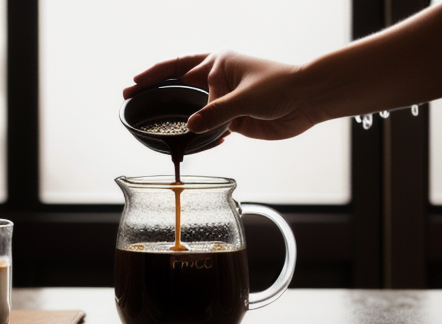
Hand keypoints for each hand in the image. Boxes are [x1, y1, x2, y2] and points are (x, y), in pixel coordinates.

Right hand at [123, 50, 318, 139]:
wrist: (308, 100)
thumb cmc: (280, 85)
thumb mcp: (243, 98)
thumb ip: (215, 114)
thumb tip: (191, 128)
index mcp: (217, 64)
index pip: (176, 67)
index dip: (153, 76)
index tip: (135, 84)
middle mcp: (217, 81)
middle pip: (179, 88)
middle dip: (158, 96)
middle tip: (134, 104)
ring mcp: (224, 101)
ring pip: (193, 111)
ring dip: (179, 119)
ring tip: (159, 128)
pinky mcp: (233, 120)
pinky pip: (209, 128)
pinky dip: (201, 135)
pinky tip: (192, 141)